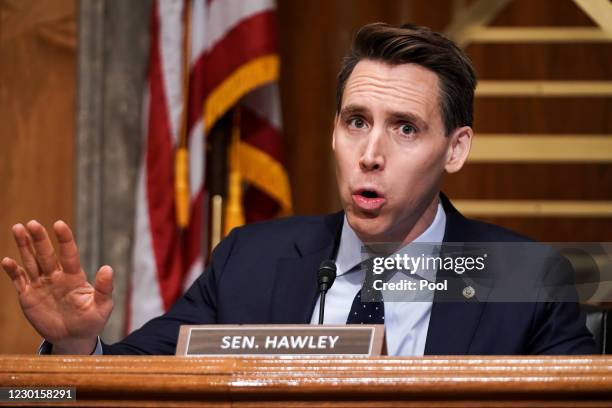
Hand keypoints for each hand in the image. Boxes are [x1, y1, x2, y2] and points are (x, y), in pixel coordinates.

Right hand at [1, 220, 112, 353]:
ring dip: (24, 246)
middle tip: (32, 223)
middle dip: (39, 239)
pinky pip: (19, 280)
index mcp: (75, 277)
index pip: (69, 254)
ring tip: (18, 228)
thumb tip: (108, 268)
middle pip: (46, 254)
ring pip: (31, 261)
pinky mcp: (28, 296)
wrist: (74, 338)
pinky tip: (7, 260)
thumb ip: (104, 288)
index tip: (59, 224)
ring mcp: (41, 284)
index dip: (65, 239)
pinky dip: (13, 271)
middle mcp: (57, 276)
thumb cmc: (91, 321)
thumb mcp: (102, 307)